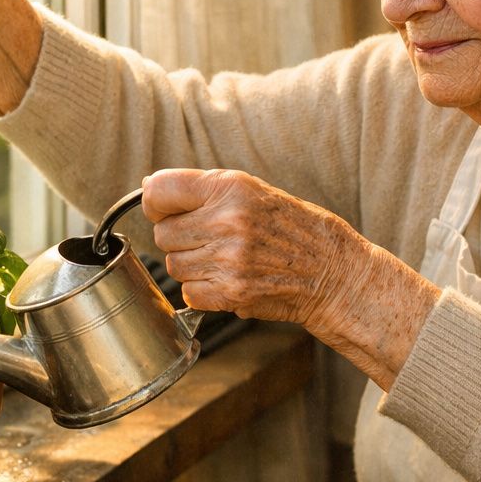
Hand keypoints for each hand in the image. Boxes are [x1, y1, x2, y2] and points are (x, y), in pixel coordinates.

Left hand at [142, 169, 366, 330]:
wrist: (331, 270)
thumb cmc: (292, 228)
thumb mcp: (252, 192)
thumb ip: (202, 190)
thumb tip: (148, 191)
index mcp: (231, 188)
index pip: (158, 191)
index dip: (156, 203)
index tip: (167, 210)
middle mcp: (228, 221)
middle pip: (163, 234)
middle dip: (180, 238)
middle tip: (210, 239)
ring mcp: (229, 259)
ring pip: (173, 266)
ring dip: (192, 266)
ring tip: (225, 259)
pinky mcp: (231, 293)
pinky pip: (189, 293)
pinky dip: (203, 291)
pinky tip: (229, 279)